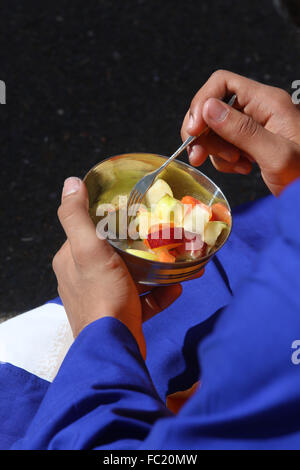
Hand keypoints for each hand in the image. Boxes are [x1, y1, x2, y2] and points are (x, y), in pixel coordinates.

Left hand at [52, 177, 182, 358]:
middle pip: (114, 254)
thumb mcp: (88, 250)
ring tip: (176, 261)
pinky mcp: (122, 316)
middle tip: (161, 236)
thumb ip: (77, 217)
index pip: (88, 232)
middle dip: (139, 246)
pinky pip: (144, 299)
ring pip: (132, 276)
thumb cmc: (102, 296)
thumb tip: (71, 183)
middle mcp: (84, 280)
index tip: (133, 213)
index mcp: (71, 261)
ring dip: (155, 270)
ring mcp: (104, 299)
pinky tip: (175, 288)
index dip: (109, 221)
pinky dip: (160, 294)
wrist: (115, 347)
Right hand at [181, 70, 299, 195]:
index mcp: (268, 102)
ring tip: (236, 165)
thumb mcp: (276, 155)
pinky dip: (225, 160)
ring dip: (215, 150)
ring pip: (216, 129)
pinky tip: (242, 168)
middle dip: (203, 133)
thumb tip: (208, 108)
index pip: (222, 83)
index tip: (192, 132)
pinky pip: (224, 145)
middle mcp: (259, 109)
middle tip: (200, 157)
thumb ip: (242, 130)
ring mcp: (254, 126)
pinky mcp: (251, 143)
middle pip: (214, 107)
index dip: (202, 104)